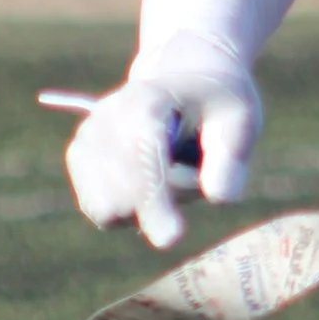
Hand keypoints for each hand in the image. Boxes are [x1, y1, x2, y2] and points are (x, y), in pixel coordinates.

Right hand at [63, 35, 260, 249]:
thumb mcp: (239, 119)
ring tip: (169, 169)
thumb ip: (231, 157)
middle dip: (168, 199)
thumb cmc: (215, 103)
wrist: (183, 80)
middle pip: (126, 195)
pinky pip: (102, 212)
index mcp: (147, 101)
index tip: (172, 239)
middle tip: (192, 166)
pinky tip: (147, 177)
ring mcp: (86, 137)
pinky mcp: (79, 159)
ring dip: (147, 207)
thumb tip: (219, 196)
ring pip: (110, 209)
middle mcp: (106, 116)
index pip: (142, 157)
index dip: (154, 199)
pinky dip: (129, 209)